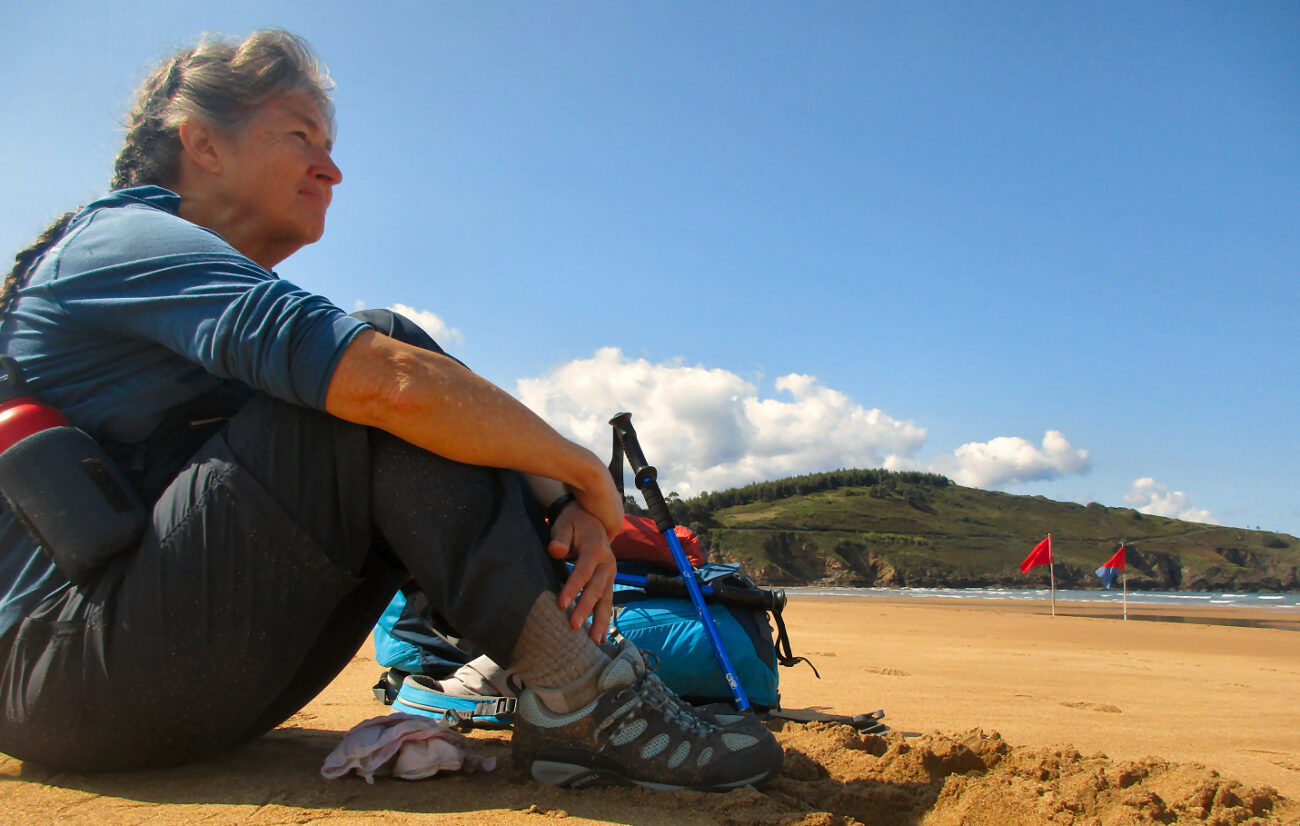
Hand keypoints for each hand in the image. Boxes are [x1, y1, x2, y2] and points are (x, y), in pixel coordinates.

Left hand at [548, 503, 617, 642]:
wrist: (594, 518)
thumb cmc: (574, 523)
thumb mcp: (565, 525)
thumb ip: (560, 539)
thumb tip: (556, 551)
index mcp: (596, 548)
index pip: (583, 571)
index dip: (572, 588)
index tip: (561, 604)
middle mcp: (607, 562)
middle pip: (596, 588)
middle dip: (585, 608)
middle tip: (574, 626)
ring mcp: (611, 573)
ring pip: (606, 599)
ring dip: (600, 620)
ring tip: (595, 641)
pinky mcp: (609, 581)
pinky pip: (607, 601)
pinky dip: (604, 618)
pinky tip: (600, 637)